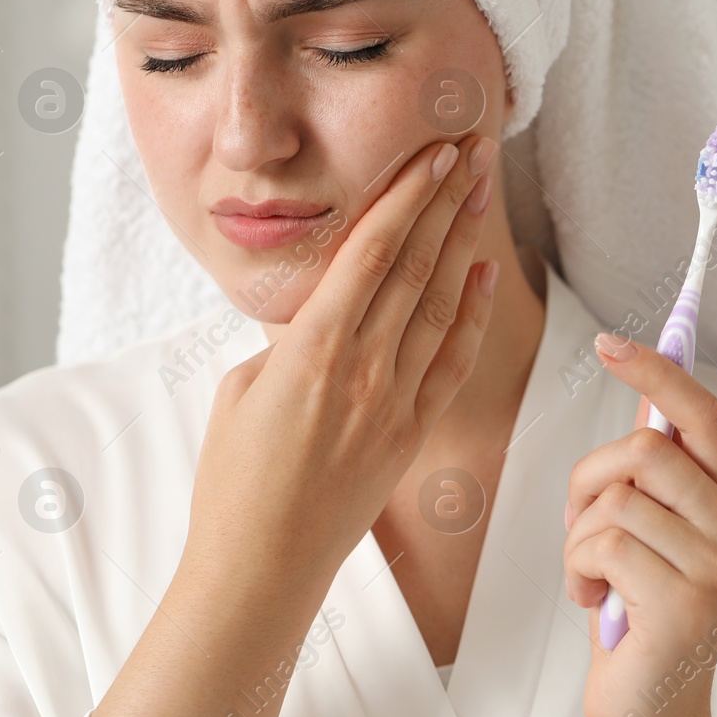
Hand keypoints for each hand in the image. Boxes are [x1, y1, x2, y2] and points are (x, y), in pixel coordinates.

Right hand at [185, 133, 499, 584]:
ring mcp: (395, 402)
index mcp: (312, 348)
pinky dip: (470, 315)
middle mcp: (363, 367)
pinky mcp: (412, 435)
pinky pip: (452, 363)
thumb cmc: (232, 481)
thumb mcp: (241, 390)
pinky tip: (484, 274)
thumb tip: (323, 317)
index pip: (372, 250)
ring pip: (440, 303)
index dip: (406, 196)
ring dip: (465, 241)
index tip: (431, 153)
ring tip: (482, 190)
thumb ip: (288, 343)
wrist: (260, 567)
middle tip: (472, 149)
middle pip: (416, 263)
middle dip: (445, 200)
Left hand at [563, 334, 716, 716]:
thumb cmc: (639, 615)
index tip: (610, 344)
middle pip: (646, 448)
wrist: (650, 716)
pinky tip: (592, 603)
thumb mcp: (650, 533)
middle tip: (583, 526)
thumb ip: (652, 473)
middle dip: (589, 480)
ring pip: (616, 499)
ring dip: (578, 537)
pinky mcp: (686, 603)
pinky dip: (576, 570)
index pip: (705, 415)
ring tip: (594, 577)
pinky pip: (602, 544)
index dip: (659, 371)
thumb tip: (642, 387)